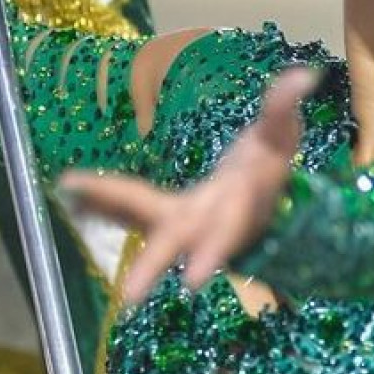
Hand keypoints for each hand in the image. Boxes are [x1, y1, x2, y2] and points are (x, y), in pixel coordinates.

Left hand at [65, 68, 318, 305]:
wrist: (256, 193)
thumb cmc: (270, 165)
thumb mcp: (282, 135)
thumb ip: (284, 107)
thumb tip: (302, 75)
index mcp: (236, 208)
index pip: (225, 231)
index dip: (212, 253)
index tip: (192, 281)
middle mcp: (202, 222)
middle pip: (176, 244)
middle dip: (152, 266)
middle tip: (128, 297)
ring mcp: (177, 220)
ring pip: (139, 218)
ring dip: (106, 210)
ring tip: (71, 196)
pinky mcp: (159, 212)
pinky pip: (125, 207)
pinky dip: (100, 201)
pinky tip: (70, 194)